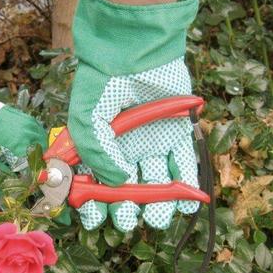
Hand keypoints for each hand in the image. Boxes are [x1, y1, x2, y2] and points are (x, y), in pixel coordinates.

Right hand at [68, 0, 199, 231]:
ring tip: (156, 218)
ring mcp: (150, 143)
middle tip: (127, 221)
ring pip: (155, 183)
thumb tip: (120, 182)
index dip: (92, 204)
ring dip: (156, 206)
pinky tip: (185, 205)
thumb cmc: (103, 83)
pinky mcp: (176, 135)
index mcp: (97, 148)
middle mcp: (123, 150)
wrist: (135, 51)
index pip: (93, 183)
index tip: (96, 219)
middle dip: (125, 210)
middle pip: (125, 189)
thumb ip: (97, 153)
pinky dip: (187, 186)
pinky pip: (183, 164)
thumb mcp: (85, 119)